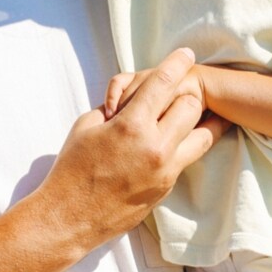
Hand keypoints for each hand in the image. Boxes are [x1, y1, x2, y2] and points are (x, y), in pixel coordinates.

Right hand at [36, 49, 228, 250]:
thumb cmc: (72, 168)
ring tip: (191, 114)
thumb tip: (132, 101)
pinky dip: (185, 144)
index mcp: (131, 126)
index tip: (186, 54)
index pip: (164, 83)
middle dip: (184, 93)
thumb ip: (114, 108)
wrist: (69, 217)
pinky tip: (176, 140)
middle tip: (176, 91)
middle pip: (191, 106)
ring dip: (195, 120)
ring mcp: (165, 170)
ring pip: (202, 135)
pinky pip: (188, 158)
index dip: (177, 63)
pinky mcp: (167, 188)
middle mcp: (155, 147)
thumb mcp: (86, 126)